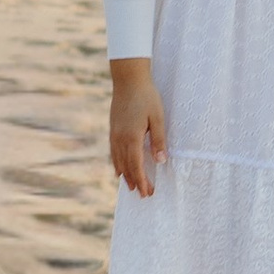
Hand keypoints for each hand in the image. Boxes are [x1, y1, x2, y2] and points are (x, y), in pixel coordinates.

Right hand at [109, 58, 165, 194]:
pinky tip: (119, 169)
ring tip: (131, 186)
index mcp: (132, 138)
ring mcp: (114, 134)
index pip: (137, 166)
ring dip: (125, 175)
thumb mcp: (157, 118)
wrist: (128, 79)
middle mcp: (120, 139)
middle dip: (135, 181)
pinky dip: (117, 163)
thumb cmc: (146, 96)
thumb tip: (161, 161)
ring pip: (118, 161)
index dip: (142, 181)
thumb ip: (159, 140)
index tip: (147, 193)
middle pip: (127, 166)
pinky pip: (113, 152)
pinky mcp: (112, 128)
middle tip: (143, 194)